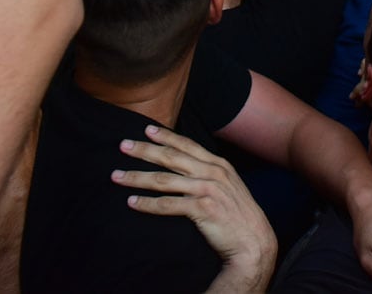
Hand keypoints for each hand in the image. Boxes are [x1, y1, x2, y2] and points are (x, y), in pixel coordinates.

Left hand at [114, 125, 277, 291]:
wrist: (254, 241)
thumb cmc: (240, 215)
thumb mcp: (229, 186)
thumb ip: (211, 174)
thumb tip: (188, 168)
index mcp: (219, 165)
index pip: (187, 145)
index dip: (166, 136)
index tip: (146, 130)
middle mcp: (212, 173)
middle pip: (171, 157)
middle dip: (144, 150)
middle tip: (123, 145)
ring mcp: (207, 190)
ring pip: (164, 180)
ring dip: (137, 177)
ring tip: (117, 176)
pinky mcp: (202, 209)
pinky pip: (167, 205)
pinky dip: (147, 203)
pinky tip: (132, 202)